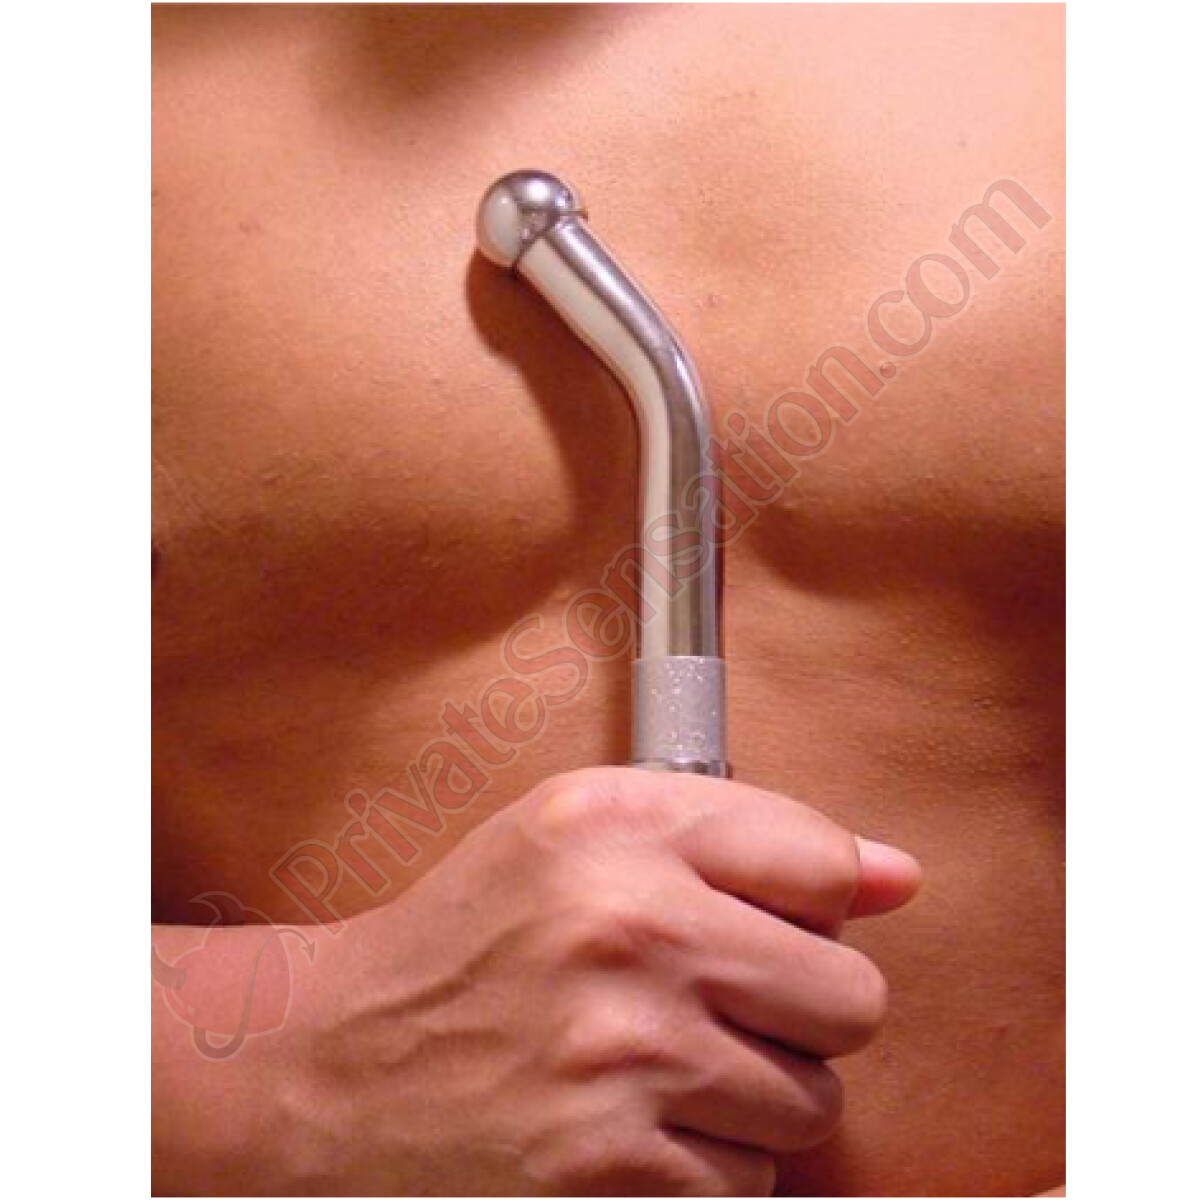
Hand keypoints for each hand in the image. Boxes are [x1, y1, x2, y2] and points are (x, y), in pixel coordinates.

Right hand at [278, 767, 920, 1195]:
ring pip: (811, 1103)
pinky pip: (751, 1183)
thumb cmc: (472, 943)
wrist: (339, 1070)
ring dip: (750, 1097)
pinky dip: (704, 1166)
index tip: (777, 924)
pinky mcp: (617, 1175)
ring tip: (655, 1067)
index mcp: (613, 829)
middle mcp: (623, 930)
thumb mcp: (578, 834)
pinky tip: (629, 1128)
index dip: (818, 905)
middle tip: (715, 1005)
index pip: (826, 861)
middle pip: (850, 996)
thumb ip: (741, 832)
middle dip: (800, 1012)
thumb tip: (897, 873)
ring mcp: (623, 1059)